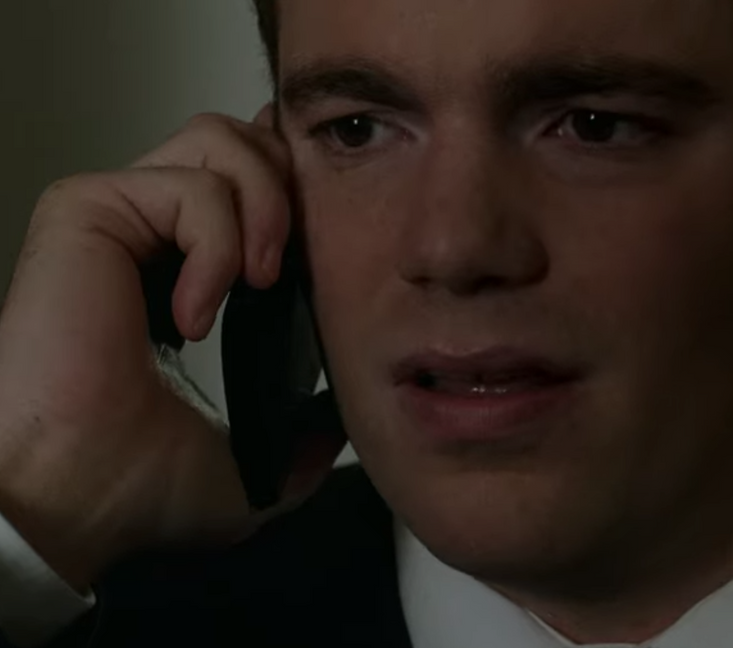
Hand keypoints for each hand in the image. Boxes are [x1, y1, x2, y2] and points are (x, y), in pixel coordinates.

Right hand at [0, 109, 341, 591]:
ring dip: (265, 206)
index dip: (307, 204)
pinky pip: (188, 186)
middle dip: (294, 189)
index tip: (331, 264)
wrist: (80, 502)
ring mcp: (121, 220)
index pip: (261, 189)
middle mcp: (154, 238)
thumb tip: (339, 423)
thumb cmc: (132, 486)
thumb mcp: (256, 464)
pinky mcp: (88, 211)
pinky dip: (216, 244)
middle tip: (298, 270)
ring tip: (262, 283)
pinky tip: (196, 315)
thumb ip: (303, 435)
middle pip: (248, 141)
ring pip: (221, 141)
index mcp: (191, 278)